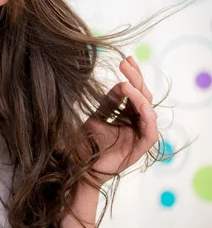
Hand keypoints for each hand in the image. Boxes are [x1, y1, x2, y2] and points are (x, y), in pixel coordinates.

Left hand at [82, 55, 157, 186]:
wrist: (76, 168)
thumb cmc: (83, 144)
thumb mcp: (95, 116)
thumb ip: (107, 102)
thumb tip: (118, 84)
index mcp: (124, 117)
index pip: (133, 93)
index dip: (131, 76)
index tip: (125, 59)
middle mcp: (134, 125)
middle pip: (142, 97)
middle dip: (136, 78)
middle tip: (126, 62)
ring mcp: (138, 136)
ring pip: (148, 109)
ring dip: (139, 93)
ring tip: (125, 81)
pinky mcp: (140, 149)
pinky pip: (150, 130)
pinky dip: (145, 114)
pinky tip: (136, 101)